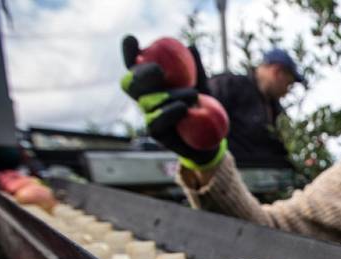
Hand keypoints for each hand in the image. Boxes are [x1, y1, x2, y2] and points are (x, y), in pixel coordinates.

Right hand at [120, 35, 224, 167]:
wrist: (211, 136)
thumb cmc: (204, 105)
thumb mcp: (203, 83)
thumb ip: (195, 66)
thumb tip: (190, 47)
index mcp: (150, 82)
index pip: (134, 64)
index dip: (128, 53)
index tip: (132, 40)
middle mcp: (144, 97)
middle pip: (130, 84)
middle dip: (140, 74)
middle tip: (159, 70)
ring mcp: (147, 116)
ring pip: (147, 102)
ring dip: (170, 95)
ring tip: (194, 94)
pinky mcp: (155, 133)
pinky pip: (155, 122)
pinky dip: (169, 113)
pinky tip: (184, 108)